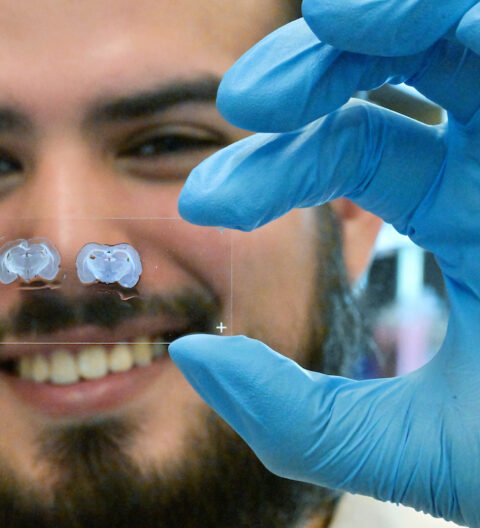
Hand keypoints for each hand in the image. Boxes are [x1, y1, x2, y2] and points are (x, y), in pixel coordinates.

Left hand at [170, 1, 479, 525]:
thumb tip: (194, 359)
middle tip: (243, 100)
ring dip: (390, 8)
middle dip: (314, 66)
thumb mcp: (420, 447)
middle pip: (396, 64)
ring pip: (464, 21)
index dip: (270, 166)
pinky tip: (388, 17)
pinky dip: (463, 10)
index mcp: (463, 209)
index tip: (202, 203)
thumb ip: (301, 416)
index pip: (351, 150)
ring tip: (328, 14)